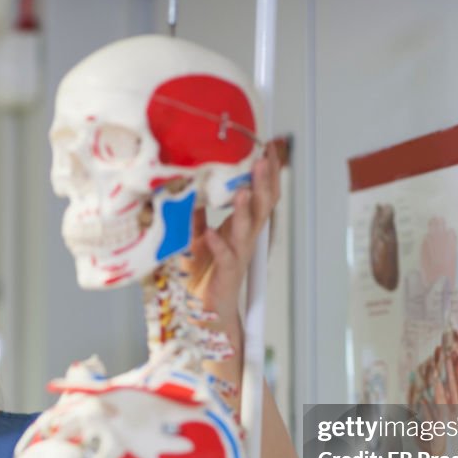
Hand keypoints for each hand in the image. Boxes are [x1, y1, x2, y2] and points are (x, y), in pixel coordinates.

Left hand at [181, 142, 281, 353]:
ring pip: (247, 230)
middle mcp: (246, 238)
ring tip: (243, 190)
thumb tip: (190, 187)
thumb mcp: (198, 234)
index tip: (268, 148)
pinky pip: (225, 257)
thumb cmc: (207, 272)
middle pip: (262, 206)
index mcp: (242, 226)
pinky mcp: (226, 273)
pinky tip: (213, 233)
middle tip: (264, 159)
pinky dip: (219, 245)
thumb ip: (196, 213)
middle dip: (264, 182)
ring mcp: (238, 255)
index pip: (260, 195)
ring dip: (244, 210)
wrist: (208, 309)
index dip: (267, 173)